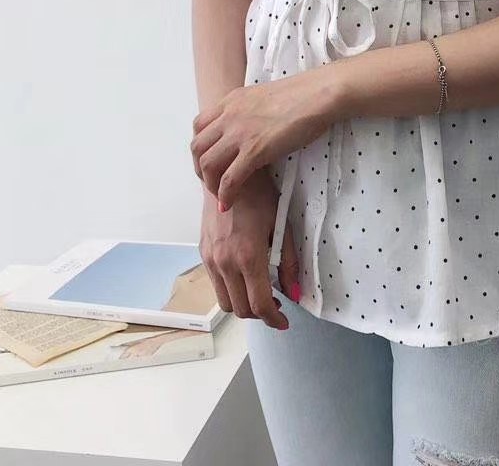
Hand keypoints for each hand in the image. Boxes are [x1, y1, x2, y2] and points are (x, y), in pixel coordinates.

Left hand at [190, 67, 342, 209]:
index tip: (210, 160)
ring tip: (222, 194)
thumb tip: (251, 129)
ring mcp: (240, 133)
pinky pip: (229, 179)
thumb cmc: (303, 95)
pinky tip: (228, 204)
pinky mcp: (255, 150)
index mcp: (232, 101)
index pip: (200, 126)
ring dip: (210, 184)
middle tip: (213, 181)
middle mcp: (229, 115)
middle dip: (200, 169)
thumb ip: (250, 111)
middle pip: (197, 147)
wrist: (319, 94)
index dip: (200, 147)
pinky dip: (225, 195)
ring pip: (208, 164)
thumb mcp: (264, 97)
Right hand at [198, 170, 300, 328]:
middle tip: (275, 303)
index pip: (259, 304)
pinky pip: (216, 284)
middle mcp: (225, 262)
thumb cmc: (259, 196)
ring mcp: (210, 260)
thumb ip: (289, 262)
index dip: (273, 319)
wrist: (227, 175)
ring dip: (243, 304)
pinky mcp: (202, 254)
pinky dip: (231, 289)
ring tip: (259, 290)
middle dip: (260, 313)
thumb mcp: (281, 225)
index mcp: (248, 256)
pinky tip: (244, 275)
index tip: (284, 322)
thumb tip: (295, 292)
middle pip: (241, 309)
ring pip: (225, 302)